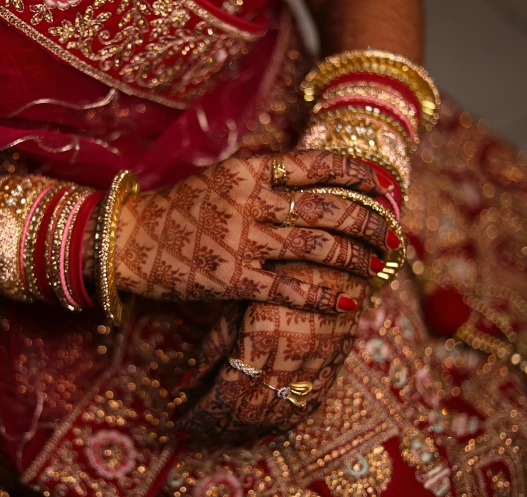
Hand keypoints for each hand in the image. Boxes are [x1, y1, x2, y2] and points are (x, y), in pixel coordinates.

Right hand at [113, 150, 398, 312]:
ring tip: (381, 265)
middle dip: (370, 221)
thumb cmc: (180, 208)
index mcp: (250, 170)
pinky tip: (347, 301)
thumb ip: (263, 176)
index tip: (385, 185)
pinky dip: (322, 296)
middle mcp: (252, 201)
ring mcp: (244, 241)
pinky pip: (289, 289)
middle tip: (395, 233)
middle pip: (328, 208)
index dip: (358, 174)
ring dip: (356, 257)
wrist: (131, 239)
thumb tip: (313, 180)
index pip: (316, 165)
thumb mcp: (222, 177)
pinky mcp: (234, 280)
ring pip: (316, 248)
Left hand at [177, 262, 367, 435]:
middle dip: (221, 428)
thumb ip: (215, 342)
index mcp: (262, 339)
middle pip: (252, 412)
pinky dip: (288, 420)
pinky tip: (270, 428)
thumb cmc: (275, 258)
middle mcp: (293, 357)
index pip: (226, 398)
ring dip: (252, 429)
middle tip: (198, 431)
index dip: (201, 417)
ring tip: (226, 434)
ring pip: (282, 413)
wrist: (337, 237)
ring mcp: (319, 360)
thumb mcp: (238, 296)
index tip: (180, 424)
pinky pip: (313, 402)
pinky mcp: (337, 357)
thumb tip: (185, 384)